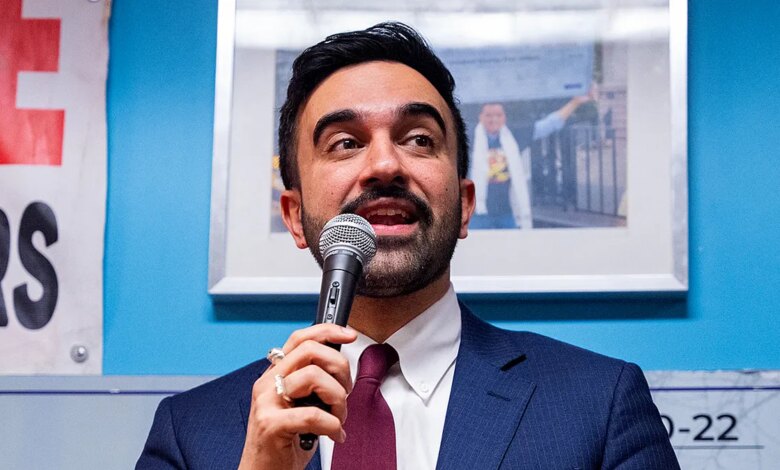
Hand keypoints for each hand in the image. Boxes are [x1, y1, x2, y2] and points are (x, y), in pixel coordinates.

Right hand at [238, 324, 356, 469]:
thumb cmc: (284, 443)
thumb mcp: (299, 405)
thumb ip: (312, 384)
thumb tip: (340, 367)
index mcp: (275, 375)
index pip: (300, 339)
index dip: (327, 330)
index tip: (350, 335)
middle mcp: (267, 384)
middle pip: (310, 351)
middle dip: (339, 367)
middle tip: (345, 391)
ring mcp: (266, 403)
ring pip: (313, 377)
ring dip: (338, 399)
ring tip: (338, 417)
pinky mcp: (270, 425)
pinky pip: (313, 415)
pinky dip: (332, 424)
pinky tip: (335, 434)